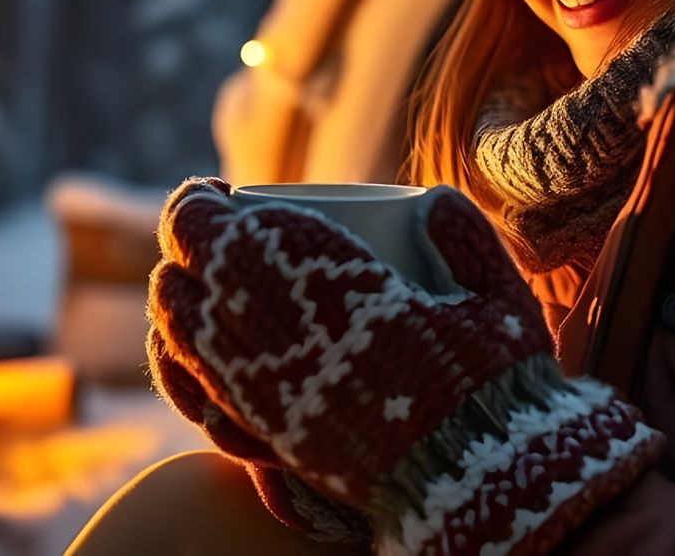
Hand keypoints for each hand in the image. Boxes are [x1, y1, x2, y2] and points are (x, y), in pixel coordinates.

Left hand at [148, 177, 662, 554]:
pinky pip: (192, 392)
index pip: (228, 228)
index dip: (202, 204)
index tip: (217, 194)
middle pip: (190, 270)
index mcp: (329, 282)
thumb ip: (463, 236)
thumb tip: (431, 200)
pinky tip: (180, 347)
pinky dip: (177, 360)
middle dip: (187, 239)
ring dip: (176, 294)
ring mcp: (262, 389)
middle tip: (206, 228)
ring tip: (190, 276)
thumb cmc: (494, 384)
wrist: (478, 481)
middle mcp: (279, 332)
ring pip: (178, 327)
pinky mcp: (263, 437)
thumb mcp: (498, 295)